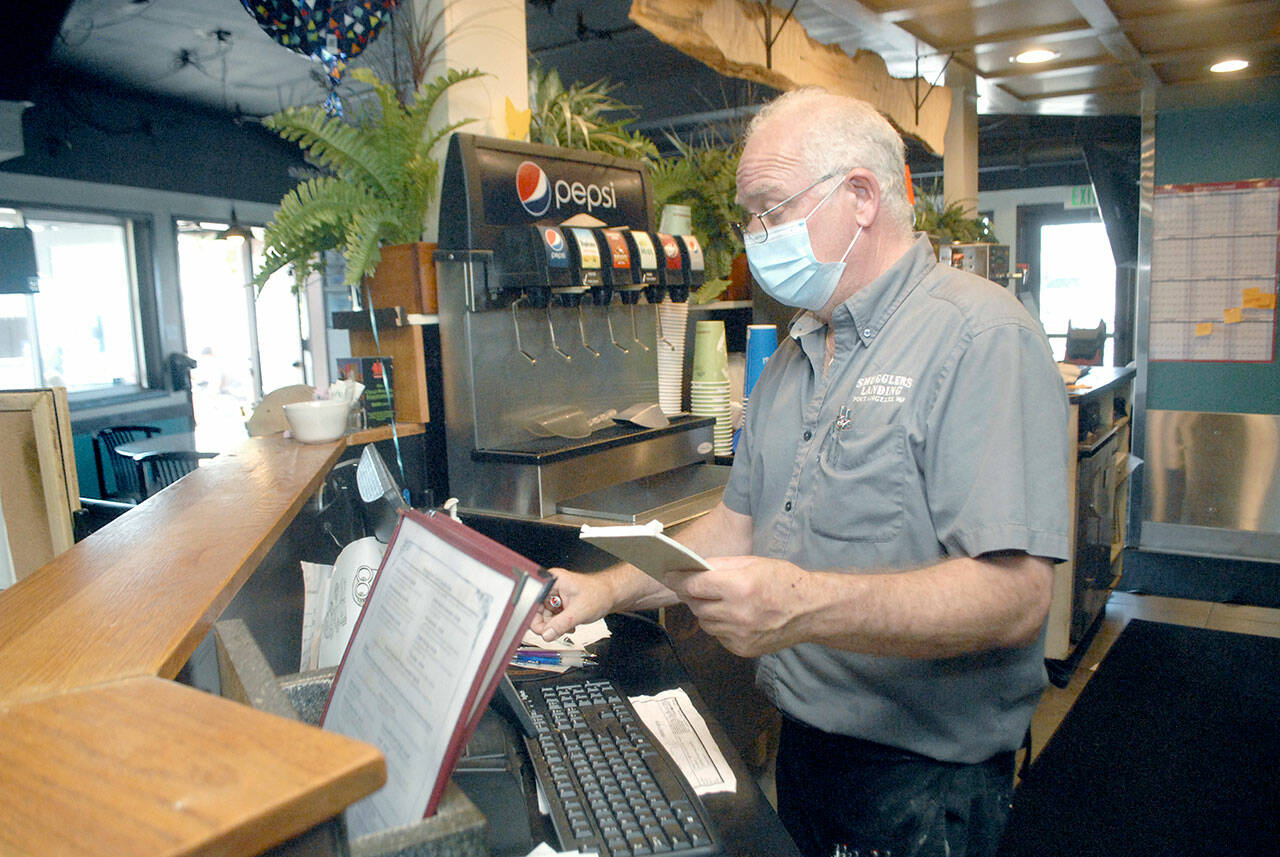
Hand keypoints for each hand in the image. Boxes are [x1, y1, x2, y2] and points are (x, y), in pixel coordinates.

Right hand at [529, 567, 616, 641]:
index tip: (539, 629)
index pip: (533, 600)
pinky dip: (558, 624)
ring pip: (544, 616)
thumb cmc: (599, 594)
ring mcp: (554, 595)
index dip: (533, 616)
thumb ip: (561, 624)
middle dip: (547, 624)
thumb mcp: (579, 611)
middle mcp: (551, 587)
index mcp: (552, 581)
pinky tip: (568, 625)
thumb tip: (547, 634)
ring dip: (554, 625)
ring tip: (567, 626)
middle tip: (555, 632)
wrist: (610, 595)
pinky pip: (551, 617)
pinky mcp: (559, 603)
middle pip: (536, 610)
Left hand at [663, 555, 808, 656]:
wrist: (810, 611)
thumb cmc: (782, 580)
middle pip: (696, 605)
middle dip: (691, 594)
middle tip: (692, 586)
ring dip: (704, 610)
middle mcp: (737, 613)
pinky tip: (732, 615)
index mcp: (739, 587)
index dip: (678, 578)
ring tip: (716, 600)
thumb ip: (721, 565)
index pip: (695, 585)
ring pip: (704, 622)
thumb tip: (693, 567)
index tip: (668, 574)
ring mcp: (739, 635)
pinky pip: (718, 635)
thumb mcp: (753, 563)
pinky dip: (718, 624)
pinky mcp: (742, 649)